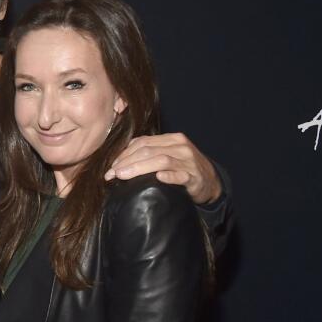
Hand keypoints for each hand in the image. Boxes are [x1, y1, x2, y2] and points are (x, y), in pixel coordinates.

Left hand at [105, 133, 221, 204]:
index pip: (143, 143)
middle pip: (148, 151)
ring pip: (160, 161)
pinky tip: (158, 178)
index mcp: (171, 139)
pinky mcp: (195, 177)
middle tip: (111, 174)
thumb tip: (121, 158)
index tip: (110, 167)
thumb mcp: (168, 155)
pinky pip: (181, 175)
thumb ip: (149, 152)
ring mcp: (189, 161)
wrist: (210, 182)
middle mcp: (180, 147)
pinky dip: (169, 176)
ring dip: (138, 168)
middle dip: (126, 162)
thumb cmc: (183, 168)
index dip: (124, 154)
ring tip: (122, 176)